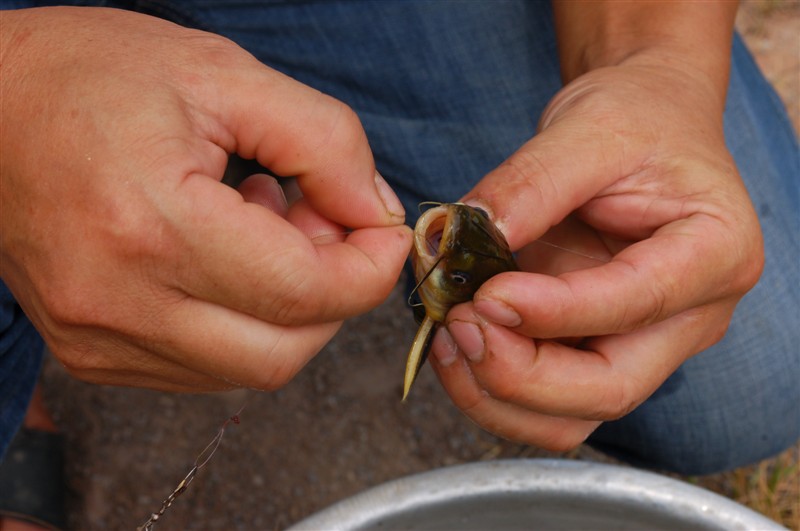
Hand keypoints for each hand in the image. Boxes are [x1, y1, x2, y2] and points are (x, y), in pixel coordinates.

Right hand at [0, 7, 411, 390]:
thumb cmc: (90, 78)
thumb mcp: (224, 77)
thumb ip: (324, 143)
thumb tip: (377, 213)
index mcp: (152, 225)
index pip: (303, 292)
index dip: (368, 269)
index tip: (384, 233)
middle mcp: (118, 301)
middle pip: (282, 353)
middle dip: (332, 296)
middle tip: (322, 222)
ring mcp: (96, 337)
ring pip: (246, 369)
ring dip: (286, 311)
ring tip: (261, 228)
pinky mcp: (89, 352)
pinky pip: (201, 368)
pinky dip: (241, 324)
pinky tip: (224, 258)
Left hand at [429, 50, 762, 448]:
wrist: (645, 125)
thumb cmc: (635, 119)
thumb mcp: (587, 127)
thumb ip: (529, 184)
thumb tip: (458, 240)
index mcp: (714, 253)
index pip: (637, 304)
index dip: (555, 311)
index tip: (485, 293)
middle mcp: (688, 317)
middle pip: (608, 389)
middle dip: (520, 374)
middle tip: (458, 325)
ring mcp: (640, 343)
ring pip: (571, 415)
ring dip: (496, 394)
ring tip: (446, 335)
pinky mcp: (594, 349)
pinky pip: (543, 399)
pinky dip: (489, 385)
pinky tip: (455, 340)